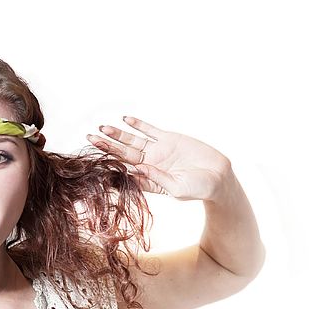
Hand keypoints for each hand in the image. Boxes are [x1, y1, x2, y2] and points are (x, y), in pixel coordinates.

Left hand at [87, 116, 231, 200]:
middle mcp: (149, 165)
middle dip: (106, 147)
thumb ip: (157, 179)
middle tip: (90, 139)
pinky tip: (125, 120)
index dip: (109, 168)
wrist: (218, 176)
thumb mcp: (177, 188)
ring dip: (117, 135)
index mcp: (148, 180)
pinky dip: (138, 125)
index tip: (94, 164)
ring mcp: (158, 151)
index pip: (124, 173)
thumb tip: (136, 169)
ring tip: (102, 128)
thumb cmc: (199, 189)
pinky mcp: (168, 139)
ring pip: (132, 141)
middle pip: (123, 154)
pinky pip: (150, 130)